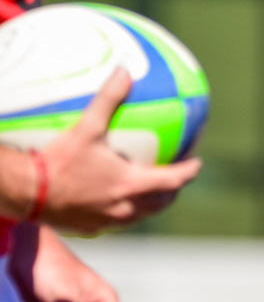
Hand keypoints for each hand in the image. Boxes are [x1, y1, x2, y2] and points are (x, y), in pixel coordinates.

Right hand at [34, 68, 201, 232]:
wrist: (27, 193)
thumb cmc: (58, 161)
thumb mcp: (86, 128)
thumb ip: (108, 100)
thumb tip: (124, 72)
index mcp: (132, 184)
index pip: (173, 180)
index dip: (189, 172)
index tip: (198, 164)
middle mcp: (126, 207)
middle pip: (161, 203)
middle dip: (172, 191)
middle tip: (175, 180)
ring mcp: (109, 221)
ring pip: (140, 216)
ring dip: (149, 204)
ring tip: (149, 192)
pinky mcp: (91, 229)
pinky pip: (115, 222)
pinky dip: (123, 211)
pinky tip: (112, 201)